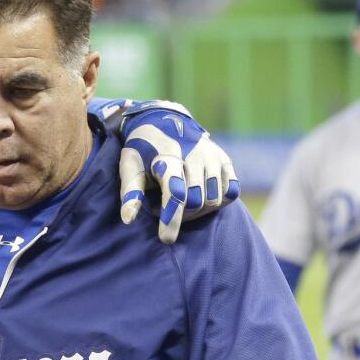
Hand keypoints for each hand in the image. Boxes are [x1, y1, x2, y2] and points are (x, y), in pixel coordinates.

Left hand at [117, 102, 239, 243]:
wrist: (163, 120)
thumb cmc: (142, 149)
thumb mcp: (129, 166)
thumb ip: (130, 192)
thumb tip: (128, 219)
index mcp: (168, 156)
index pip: (175, 193)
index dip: (171, 219)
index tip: (166, 239)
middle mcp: (195, 154)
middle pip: (196, 201)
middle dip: (180, 214)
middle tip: (164, 210)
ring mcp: (213, 156)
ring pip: (214, 200)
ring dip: (197, 210)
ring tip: (179, 201)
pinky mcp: (225, 159)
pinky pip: (231, 192)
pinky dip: (217, 201)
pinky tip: (199, 195)